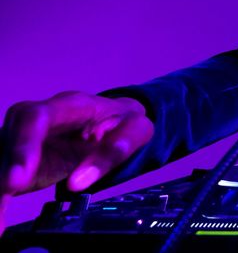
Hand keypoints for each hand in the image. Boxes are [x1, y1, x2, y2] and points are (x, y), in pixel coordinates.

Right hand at [0, 91, 153, 234]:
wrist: (115, 119)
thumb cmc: (122, 121)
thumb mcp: (136, 129)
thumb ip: (117, 148)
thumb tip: (81, 181)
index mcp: (70, 105)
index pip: (37, 118)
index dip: (23, 146)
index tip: (17, 179)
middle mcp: (41, 117)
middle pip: (10, 137)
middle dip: (5, 168)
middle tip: (8, 195)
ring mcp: (26, 136)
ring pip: (4, 157)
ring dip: (1, 187)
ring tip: (0, 221)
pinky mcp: (20, 157)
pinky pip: (6, 174)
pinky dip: (3, 197)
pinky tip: (3, 217)